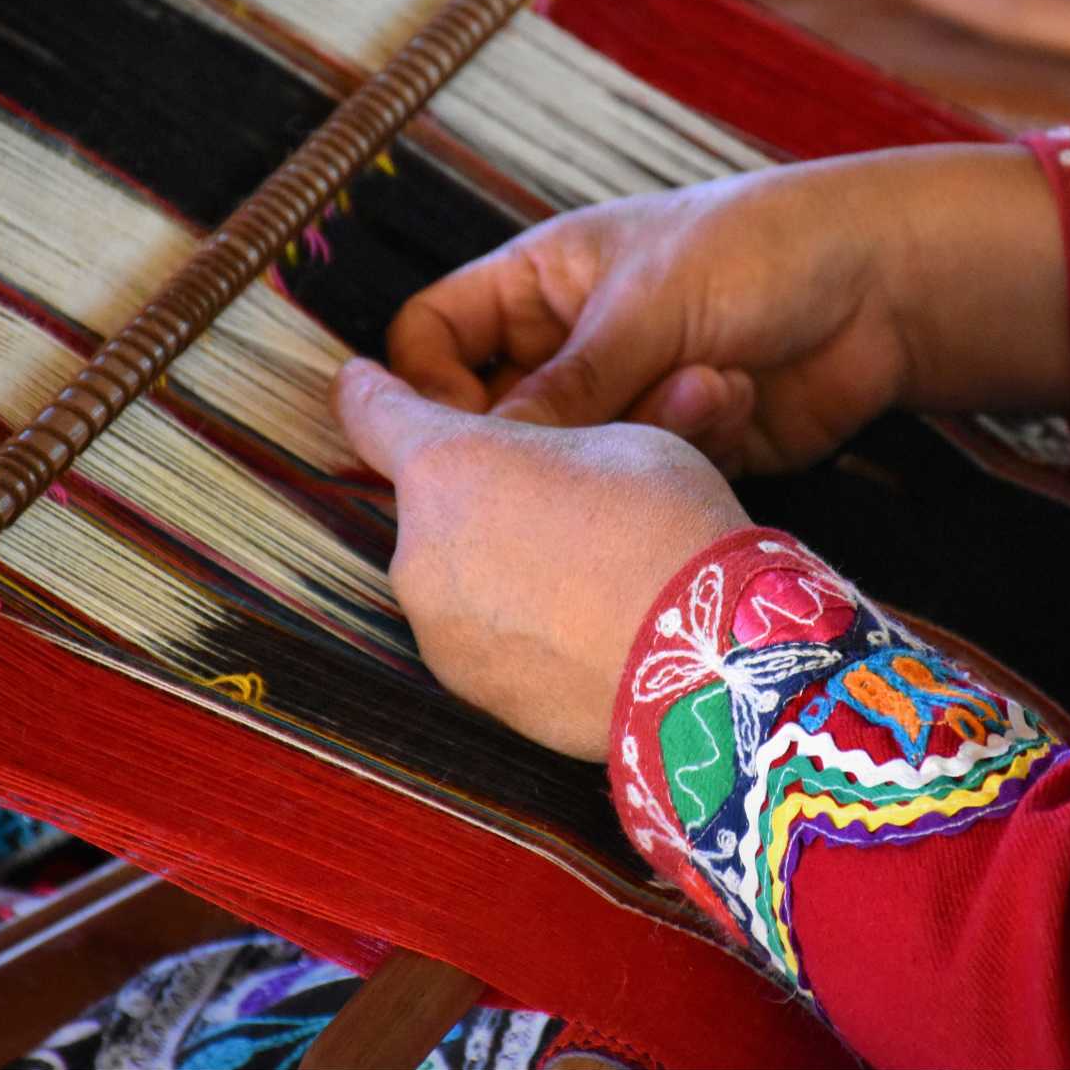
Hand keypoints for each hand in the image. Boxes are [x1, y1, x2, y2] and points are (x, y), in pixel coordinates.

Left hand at [333, 357, 750, 759]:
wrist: (710, 657)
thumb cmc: (668, 526)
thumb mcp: (618, 437)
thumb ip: (546, 438)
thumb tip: (533, 463)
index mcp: (447, 465)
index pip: (372, 413)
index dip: (367, 390)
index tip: (358, 381)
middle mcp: (419, 548)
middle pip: (432, 505)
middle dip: (481, 498)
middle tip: (562, 503)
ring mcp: (437, 629)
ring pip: (455, 575)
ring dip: (498, 565)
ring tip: (585, 573)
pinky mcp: (468, 689)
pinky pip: (481, 637)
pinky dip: (517, 626)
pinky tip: (583, 626)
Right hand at [388, 145, 1069, 474]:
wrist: (883, 286)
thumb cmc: (757, 250)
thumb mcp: (645, 305)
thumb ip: (560, 387)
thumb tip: (473, 456)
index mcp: (538, 284)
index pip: (432, 340)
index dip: (428, 390)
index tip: (460, 436)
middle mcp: (568, 346)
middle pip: (497, 419)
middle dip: (541, 436)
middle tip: (574, 453)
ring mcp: (622, 400)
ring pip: (573, 460)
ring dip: (635, 433)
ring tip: (701, 384)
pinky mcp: (674, 450)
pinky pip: (640, 477)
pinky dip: (686, 445)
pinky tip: (737, 395)